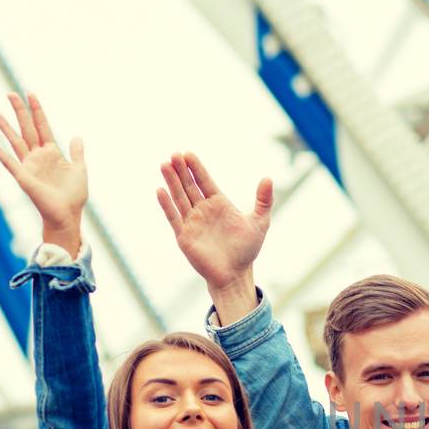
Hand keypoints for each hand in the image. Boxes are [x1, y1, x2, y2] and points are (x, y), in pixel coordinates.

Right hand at [0, 93, 85, 252]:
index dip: (37, 111)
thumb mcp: (79, 169)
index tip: (30, 94)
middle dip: (19, 111)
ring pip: (15, 141)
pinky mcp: (23, 177)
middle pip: (27, 128)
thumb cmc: (73, 196)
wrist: (68, 215)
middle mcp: (38, 156)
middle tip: (10, 93)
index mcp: (52, 152)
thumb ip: (77, 153)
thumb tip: (77, 136)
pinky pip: (8, 162)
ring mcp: (29, 165)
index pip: (43, 126)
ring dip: (5, 127)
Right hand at [158, 153, 272, 317]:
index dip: (197, 168)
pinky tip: (160, 190)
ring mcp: (192, 222)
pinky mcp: (184, 236)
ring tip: (164, 165)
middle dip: (182, 171)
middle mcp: (203, 210)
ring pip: (180, 198)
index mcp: (219, 204)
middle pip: (190, 186)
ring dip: (172, 182)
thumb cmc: (247, 250)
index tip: (188, 153)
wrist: (236, 275)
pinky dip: (167, 204)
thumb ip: (263, 200)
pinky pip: (174, 217)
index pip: (205, 181)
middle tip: (174, 154)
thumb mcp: (259, 222)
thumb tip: (268, 178)